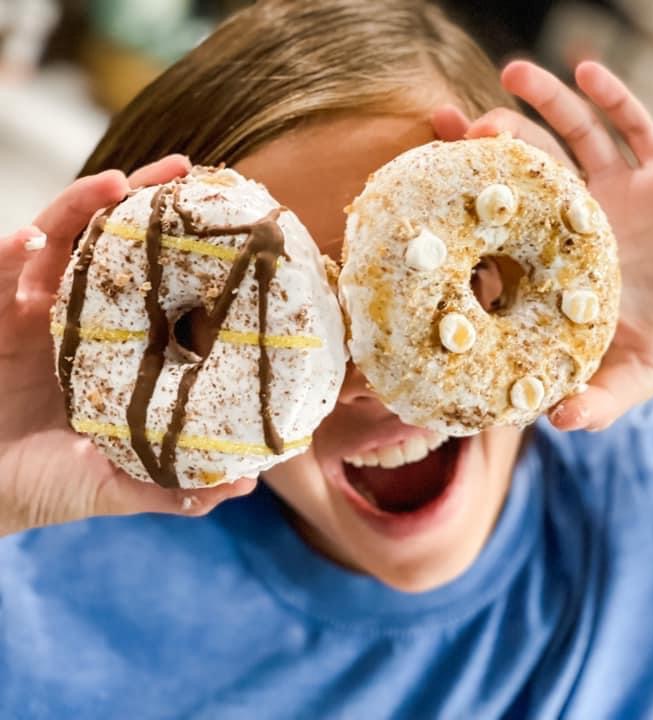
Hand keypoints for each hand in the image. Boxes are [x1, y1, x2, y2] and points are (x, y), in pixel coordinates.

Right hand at [0, 156, 254, 536]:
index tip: (232, 232)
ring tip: (123, 182)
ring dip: (86, 205)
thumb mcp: (113, 487)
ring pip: (59, 241)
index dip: (190, 258)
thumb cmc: (36, 487)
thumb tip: (243, 485)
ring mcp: (28, 311)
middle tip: (189, 173)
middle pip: (114, 246)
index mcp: (113, 349)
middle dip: (148, 206)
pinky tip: (33, 237)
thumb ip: (172, 486)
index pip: (157, 288)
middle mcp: (76, 319)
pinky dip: (14, 249)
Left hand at [433, 61, 652, 430]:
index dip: (468, 206)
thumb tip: (556, 424)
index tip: (426, 184)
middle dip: (493, 145)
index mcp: (562, 262)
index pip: (503, 226)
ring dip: (544, 103)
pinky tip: (586, 69)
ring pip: (574, 136)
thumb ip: (597, 400)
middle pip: (528, 169)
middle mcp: (582, 218)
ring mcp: (623, 192)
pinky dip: (613, 98)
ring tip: (511, 73)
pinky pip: (636, 127)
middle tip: (458, 124)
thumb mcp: (630, 379)